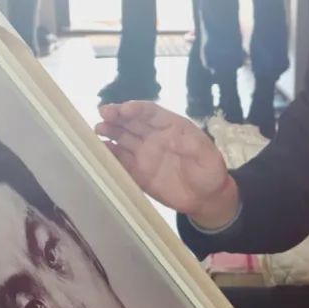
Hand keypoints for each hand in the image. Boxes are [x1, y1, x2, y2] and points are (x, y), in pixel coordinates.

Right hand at [96, 101, 239, 227]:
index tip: (124, 109)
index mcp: (172, 127)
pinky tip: (100, 151)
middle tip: (103, 114)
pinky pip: (121, 161)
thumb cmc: (210, 172)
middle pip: (132, 122)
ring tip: (98, 129)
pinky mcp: (138, 172)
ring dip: (110, 132)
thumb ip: (192, 145)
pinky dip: (110, 156)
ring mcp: (144, 154)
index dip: (137, 108)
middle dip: (117, 116)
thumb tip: (172, 137)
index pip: (151, 112)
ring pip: (123, 138)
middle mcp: (154, 137)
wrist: (206, 199)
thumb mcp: (207, 156)